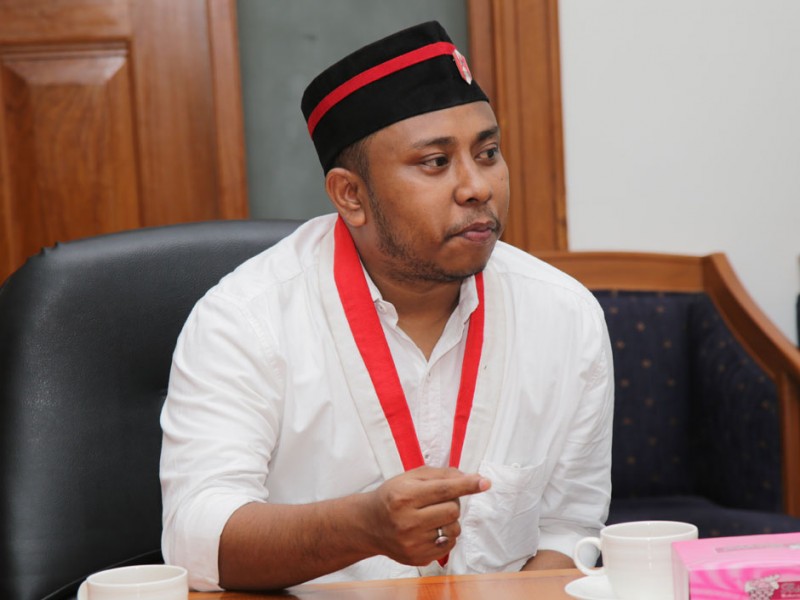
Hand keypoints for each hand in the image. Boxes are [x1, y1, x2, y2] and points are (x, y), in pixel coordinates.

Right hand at [363, 466, 490, 565]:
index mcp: (405, 496)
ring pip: (453, 529)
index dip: (467, 485)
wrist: (369, 524)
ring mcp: (412, 543)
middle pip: (452, 510)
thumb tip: (468, 477)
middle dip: (452, 502)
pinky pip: (449, 546)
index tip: (485, 482)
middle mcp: (407, 521)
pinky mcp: (417, 558)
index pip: (444, 490)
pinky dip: (446, 536)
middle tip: (438, 501)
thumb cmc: (392, 496)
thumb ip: (440, 475)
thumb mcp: (410, 478)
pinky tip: (430, 530)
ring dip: (451, 520)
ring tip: (434, 516)